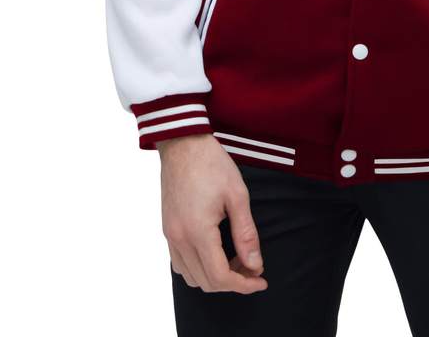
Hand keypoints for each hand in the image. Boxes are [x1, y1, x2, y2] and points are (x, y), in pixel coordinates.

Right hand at [157, 133, 267, 293]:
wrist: (183, 144)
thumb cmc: (212, 164)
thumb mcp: (237, 195)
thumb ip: (245, 233)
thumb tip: (255, 264)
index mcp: (197, 231)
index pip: (220, 276)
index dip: (244, 284)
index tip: (261, 280)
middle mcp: (179, 238)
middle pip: (206, 282)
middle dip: (233, 282)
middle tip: (253, 267)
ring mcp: (170, 235)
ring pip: (191, 277)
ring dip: (215, 276)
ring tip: (237, 258)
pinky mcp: (167, 229)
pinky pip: (179, 263)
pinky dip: (199, 268)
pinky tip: (216, 253)